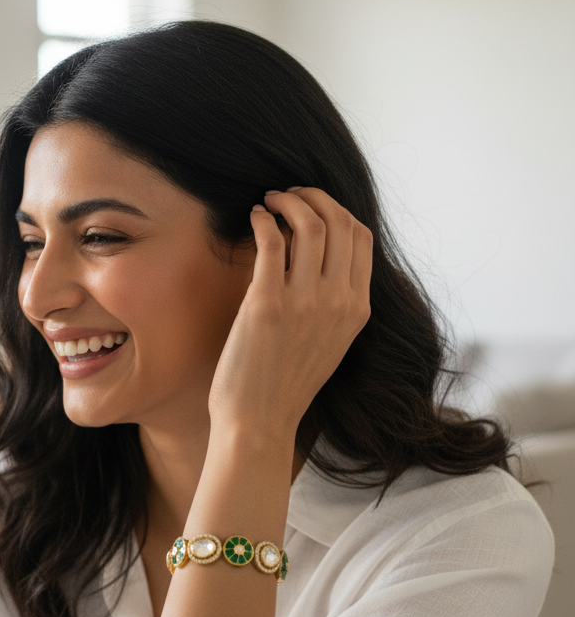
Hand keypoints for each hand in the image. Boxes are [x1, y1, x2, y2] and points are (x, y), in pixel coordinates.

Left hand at [207, 187, 371, 448]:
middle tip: (288, 194)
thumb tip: (320, 259)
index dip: (337, 210)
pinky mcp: (267, 303)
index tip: (314, 206)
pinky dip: (263, 220)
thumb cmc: (285, 385)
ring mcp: (305, 302)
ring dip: (288, 201)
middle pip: (339, 222)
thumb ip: (333, 304)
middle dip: (313, 197)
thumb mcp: (328, 343)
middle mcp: (338, 302)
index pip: (361, 238)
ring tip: (269, 201)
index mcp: (357, 310)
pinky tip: (254, 218)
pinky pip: (272, 241)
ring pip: (309, 224)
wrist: (259, 423)